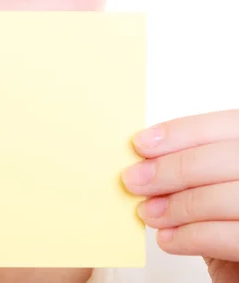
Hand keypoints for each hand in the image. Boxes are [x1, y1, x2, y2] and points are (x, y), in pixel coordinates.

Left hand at [122, 110, 238, 282]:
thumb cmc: (224, 222)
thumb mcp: (207, 184)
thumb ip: (188, 167)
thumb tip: (144, 158)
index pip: (228, 125)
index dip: (182, 132)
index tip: (140, 143)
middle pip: (225, 158)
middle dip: (171, 169)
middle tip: (134, 181)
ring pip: (226, 197)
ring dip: (177, 206)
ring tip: (148, 213)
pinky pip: (229, 236)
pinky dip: (191, 237)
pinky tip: (168, 239)